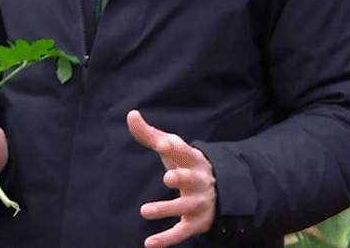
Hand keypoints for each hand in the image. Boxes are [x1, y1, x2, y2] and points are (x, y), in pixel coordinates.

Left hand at [127, 110, 215, 247]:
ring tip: (144, 211)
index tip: (163, 143)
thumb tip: (130, 114)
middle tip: (167, 178)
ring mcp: (198, 203)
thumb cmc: (186, 164)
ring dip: (166, 209)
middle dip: (181, 178)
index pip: (184, 151)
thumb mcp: (172, 148)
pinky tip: (149, 244)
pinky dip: (166, 239)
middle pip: (191, 178)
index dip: (174, 147)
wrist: (219, 191)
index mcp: (193, 160)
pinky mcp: (196, 223)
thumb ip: (150, 134)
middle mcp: (199, 181)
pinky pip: (181, 232)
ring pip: (184, 207)